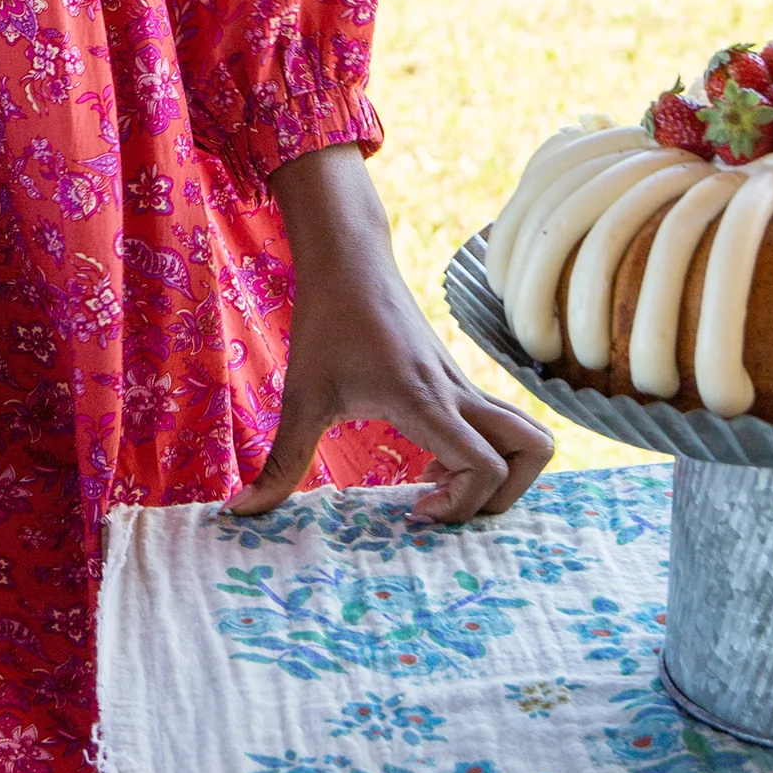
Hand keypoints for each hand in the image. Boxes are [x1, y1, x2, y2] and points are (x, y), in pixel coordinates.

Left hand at [230, 144, 552, 523]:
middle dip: (502, 497)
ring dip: (503, 471)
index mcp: (425, 400)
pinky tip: (432, 458)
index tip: (415, 506)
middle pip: (534, 450)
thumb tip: (239, 512)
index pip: (485, 466)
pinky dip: (485, 452)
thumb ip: (279, 462)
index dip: (462, 504)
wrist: (349, 260)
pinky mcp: (460, 381)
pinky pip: (501, 425)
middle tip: (444, 505)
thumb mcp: (299, 396)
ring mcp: (465, 385)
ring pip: (528, 434)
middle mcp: (458, 394)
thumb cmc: (325, 323)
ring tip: (443, 485)